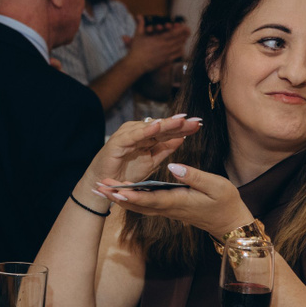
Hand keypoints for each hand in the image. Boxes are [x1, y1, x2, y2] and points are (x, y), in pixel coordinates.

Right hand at [85, 113, 202, 190]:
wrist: (105, 186)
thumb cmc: (126, 172)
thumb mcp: (152, 161)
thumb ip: (165, 148)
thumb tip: (182, 137)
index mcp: (146, 136)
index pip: (167, 130)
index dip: (183, 127)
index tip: (199, 124)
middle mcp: (137, 132)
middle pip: (162, 126)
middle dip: (179, 123)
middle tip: (196, 120)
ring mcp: (127, 135)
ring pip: (150, 128)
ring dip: (166, 124)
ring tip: (181, 120)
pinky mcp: (118, 142)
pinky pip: (134, 135)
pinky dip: (146, 130)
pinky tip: (158, 125)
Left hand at [95, 161, 249, 236]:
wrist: (229, 222)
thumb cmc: (225, 202)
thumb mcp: (216, 185)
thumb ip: (194, 176)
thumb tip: (172, 165)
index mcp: (178, 201)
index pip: (150, 198)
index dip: (131, 195)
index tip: (115, 190)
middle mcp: (168, 208)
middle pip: (137, 204)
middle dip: (117, 197)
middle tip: (98, 188)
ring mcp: (168, 210)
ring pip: (139, 206)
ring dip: (120, 199)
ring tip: (103, 189)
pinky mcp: (169, 208)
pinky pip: (146, 205)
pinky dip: (132, 200)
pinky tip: (122, 193)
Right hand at [123, 23, 188, 72]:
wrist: (136, 64)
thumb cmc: (136, 49)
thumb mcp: (138, 35)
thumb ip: (140, 24)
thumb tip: (138, 15)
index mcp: (159, 39)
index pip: (174, 33)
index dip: (181, 29)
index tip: (185, 26)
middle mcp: (165, 46)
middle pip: (179, 39)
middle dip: (184, 34)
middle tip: (189, 31)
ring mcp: (166, 54)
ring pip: (179, 47)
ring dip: (183, 42)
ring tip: (187, 38)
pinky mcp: (166, 61)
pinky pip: (176, 55)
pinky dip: (180, 51)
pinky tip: (182, 48)